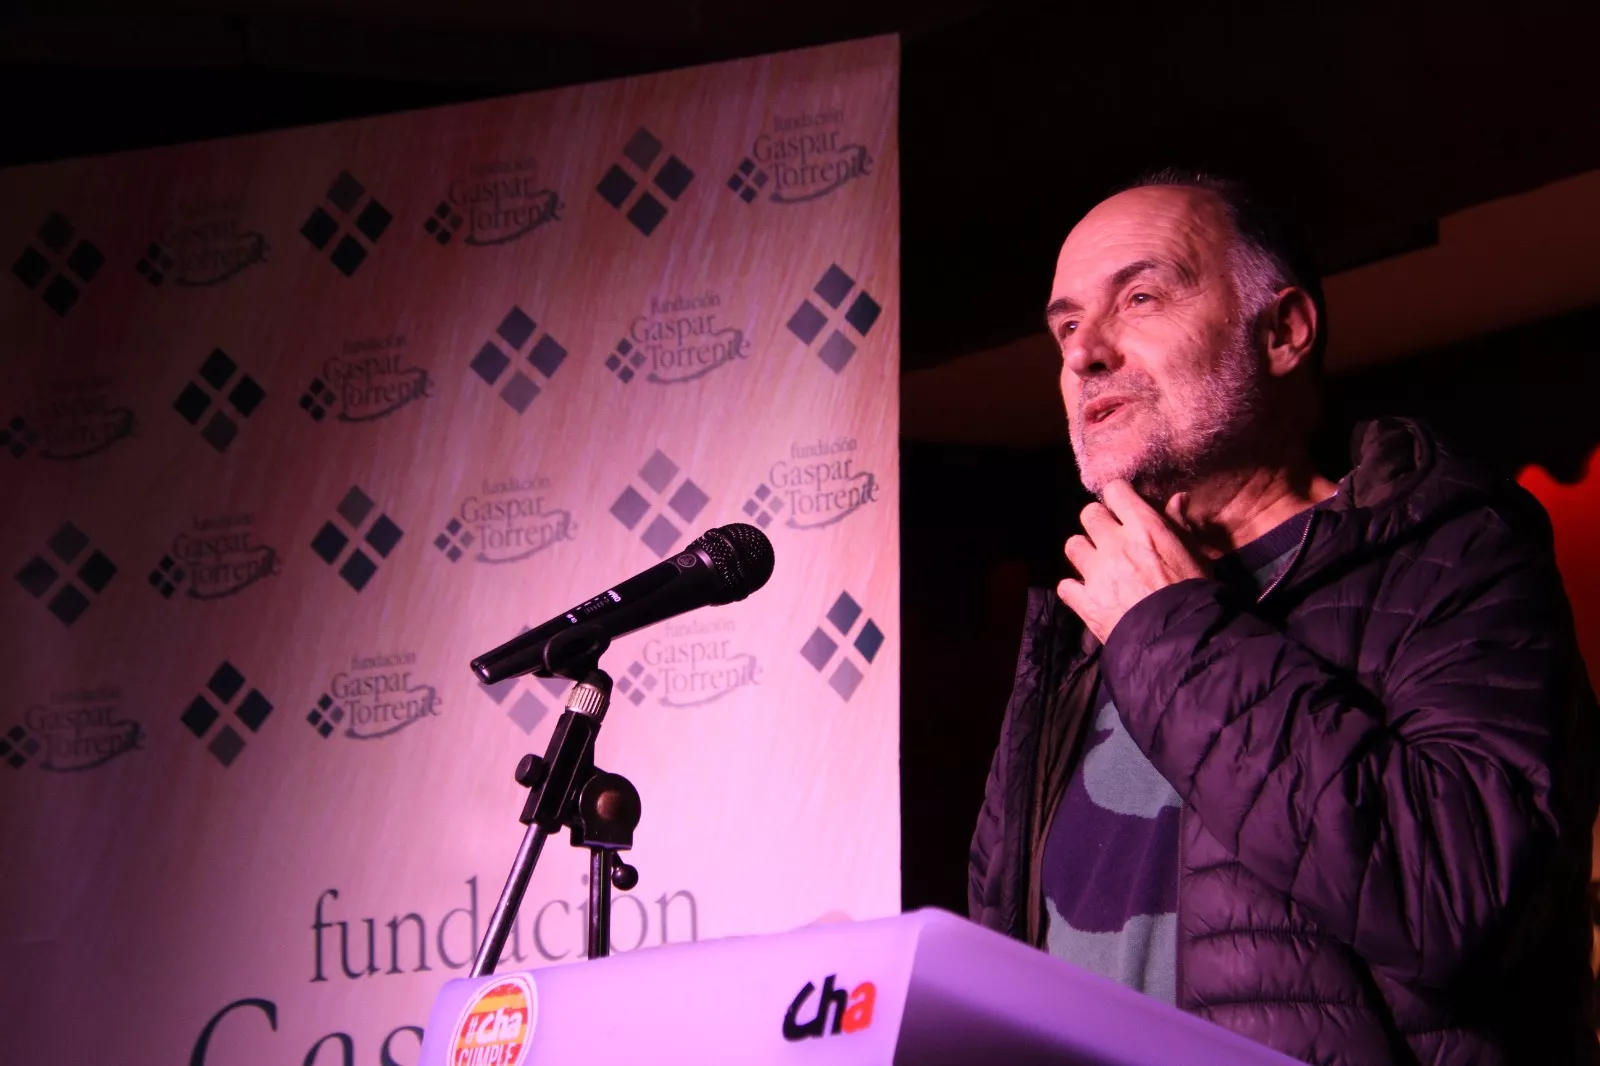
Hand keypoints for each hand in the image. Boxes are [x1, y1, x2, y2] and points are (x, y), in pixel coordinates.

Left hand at [1056, 480, 1208, 642]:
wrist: (1179, 638)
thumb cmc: (1193, 592)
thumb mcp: (1195, 554)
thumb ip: (1180, 524)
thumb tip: (1177, 498)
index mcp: (1143, 527)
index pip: (1115, 491)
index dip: (1119, 497)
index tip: (1125, 507)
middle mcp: (1114, 544)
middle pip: (1089, 514)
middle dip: (1099, 522)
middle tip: (1111, 537)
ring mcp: (1096, 573)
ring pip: (1073, 545)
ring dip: (1084, 552)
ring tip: (1098, 564)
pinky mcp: (1085, 601)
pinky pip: (1066, 586)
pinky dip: (1074, 589)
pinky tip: (1088, 593)